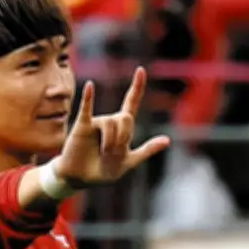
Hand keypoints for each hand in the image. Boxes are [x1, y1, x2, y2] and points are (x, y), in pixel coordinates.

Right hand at [55, 67, 169, 186]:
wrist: (80, 178)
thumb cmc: (104, 171)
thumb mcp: (129, 163)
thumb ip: (146, 151)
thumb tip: (168, 140)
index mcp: (123, 129)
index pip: (131, 103)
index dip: (137, 87)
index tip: (141, 70)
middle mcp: (110, 121)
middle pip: (126, 118)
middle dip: (123, 138)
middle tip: (113, 153)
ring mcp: (97, 122)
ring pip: (111, 123)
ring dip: (110, 142)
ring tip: (103, 154)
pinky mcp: (83, 126)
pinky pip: (86, 109)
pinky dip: (88, 98)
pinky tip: (89, 86)